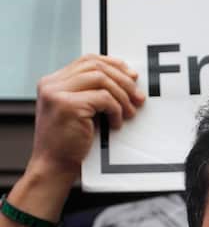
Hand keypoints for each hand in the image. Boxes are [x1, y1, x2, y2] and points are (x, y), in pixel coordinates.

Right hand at [29, 55, 145, 183]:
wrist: (55, 165)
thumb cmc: (72, 140)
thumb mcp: (81, 109)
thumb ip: (93, 91)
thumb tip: (129, 77)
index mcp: (53, 82)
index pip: (88, 61)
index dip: (114, 64)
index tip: (132, 76)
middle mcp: (51, 84)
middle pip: (96, 67)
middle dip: (123, 81)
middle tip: (139, 97)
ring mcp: (56, 93)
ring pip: (101, 79)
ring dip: (122, 96)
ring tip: (130, 112)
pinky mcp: (66, 105)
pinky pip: (103, 98)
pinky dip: (116, 109)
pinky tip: (117, 123)